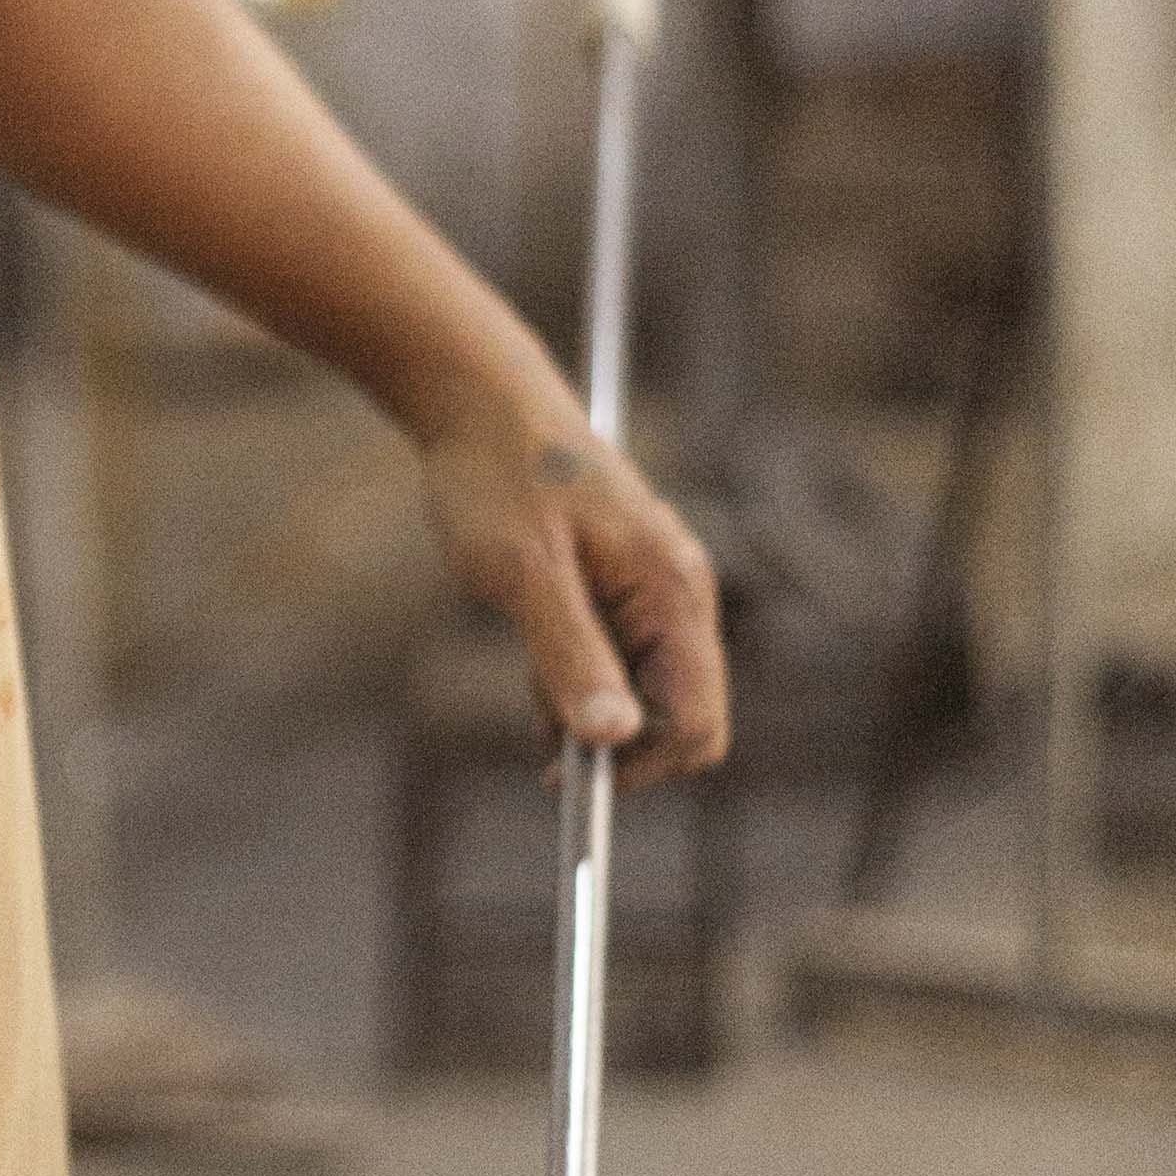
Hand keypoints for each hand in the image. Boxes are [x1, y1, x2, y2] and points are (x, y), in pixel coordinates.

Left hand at [421, 395, 729, 780]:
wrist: (479, 403)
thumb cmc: (499, 474)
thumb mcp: (523, 573)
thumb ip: (570, 656)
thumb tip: (612, 740)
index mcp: (674, 591)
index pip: (697, 723)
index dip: (640, 765)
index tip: (565, 772)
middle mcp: (681, 594)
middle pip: (677, 718)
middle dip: (611, 736)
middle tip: (534, 706)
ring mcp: (656, 591)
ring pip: (642, 695)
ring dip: (584, 702)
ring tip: (527, 647)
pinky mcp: (625, 588)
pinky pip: (620, 661)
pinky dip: (576, 671)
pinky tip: (534, 632)